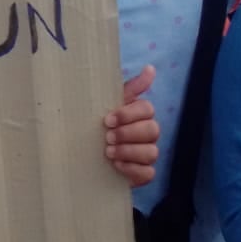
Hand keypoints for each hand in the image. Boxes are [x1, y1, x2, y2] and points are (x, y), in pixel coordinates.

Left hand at [104, 66, 159, 186]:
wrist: (88, 155)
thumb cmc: (100, 125)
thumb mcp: (109, 104)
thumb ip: (130, 88)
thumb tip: (150, 68)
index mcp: (140, 114)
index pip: (147, 109)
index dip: (128, 114)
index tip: (107, 120)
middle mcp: (148, 133)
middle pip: (152, 130)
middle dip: (127, 133)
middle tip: (107, 137)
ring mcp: (148, 154)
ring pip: (151, 152)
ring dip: (128, 151)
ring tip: (108, 152)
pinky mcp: (143, 173)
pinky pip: (148, 172)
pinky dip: (132, 169)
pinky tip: (116, 166)